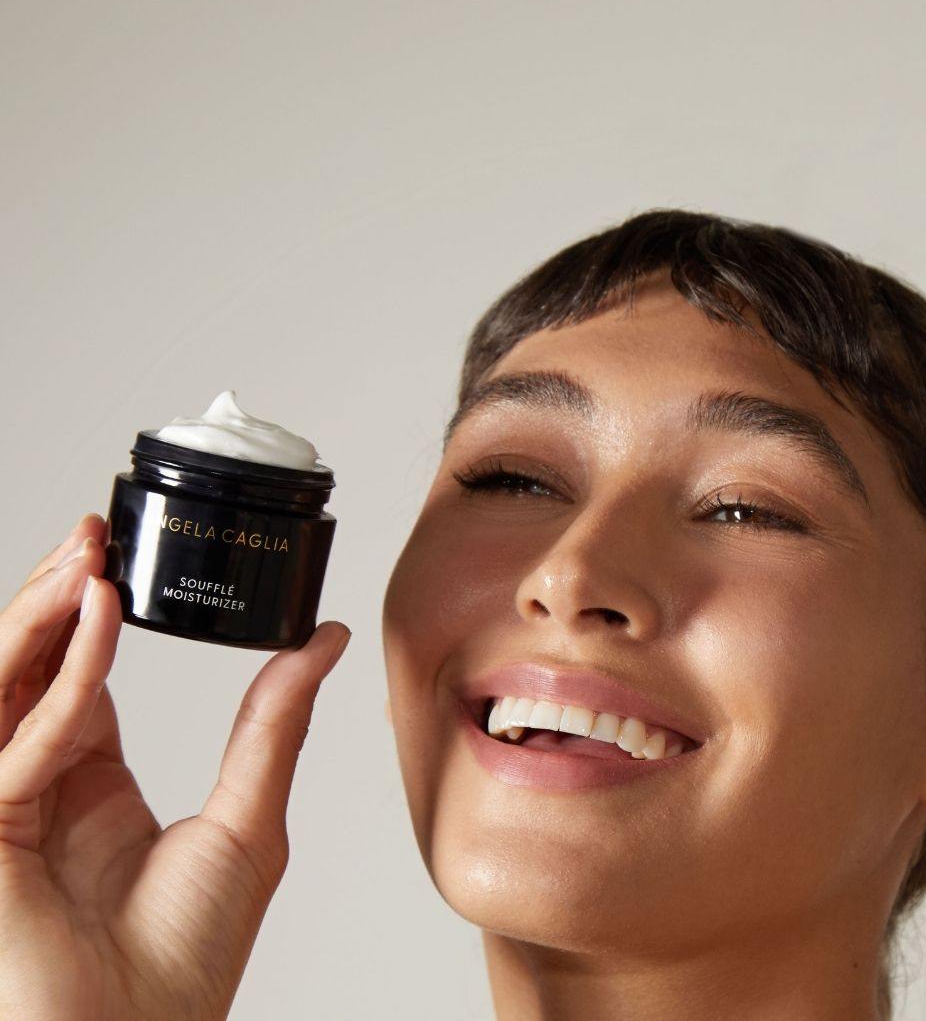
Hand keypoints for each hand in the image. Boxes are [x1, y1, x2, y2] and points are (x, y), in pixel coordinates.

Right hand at [0, 513, 350, 1019]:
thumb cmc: (186, 958)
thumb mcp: (247, 817)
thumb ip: (274, 721)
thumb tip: (327, 639)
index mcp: (86, 788)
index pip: (72, 678)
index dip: (84, 616)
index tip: (112, 556)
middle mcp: (36, 787)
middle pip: (29, 669)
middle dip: (54, 596)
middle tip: (91, 533)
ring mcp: (4, 806)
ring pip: (5, 686)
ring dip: (41, 614)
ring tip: (84, 553)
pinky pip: (21, 739)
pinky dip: (64, 676)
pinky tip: (94, 617)